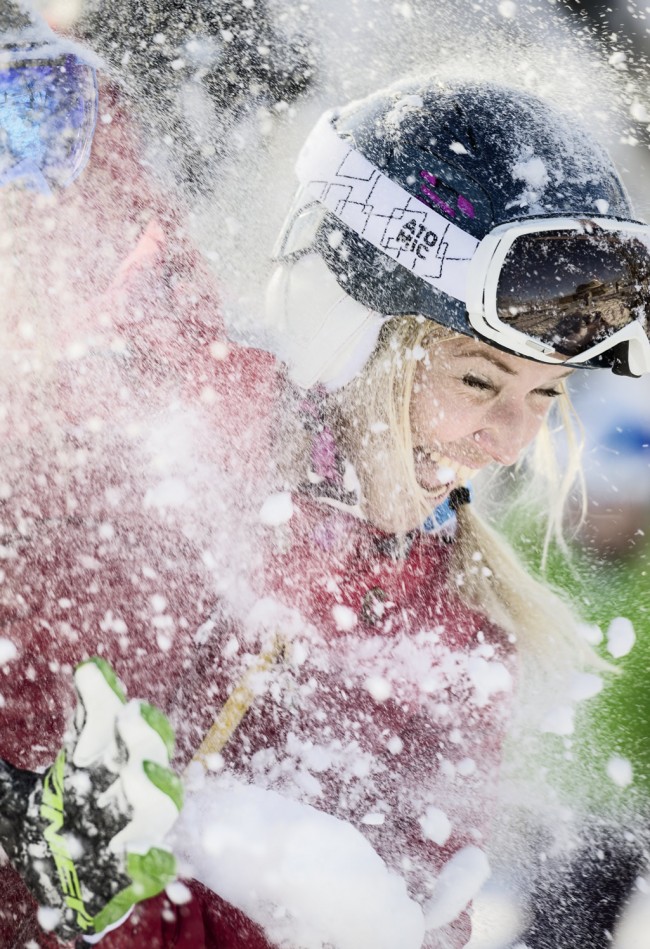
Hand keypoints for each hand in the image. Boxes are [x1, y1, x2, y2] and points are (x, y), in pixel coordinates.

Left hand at [0, 657, 182, 941]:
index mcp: (96, 762)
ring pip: (161, 802)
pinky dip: (151, 862)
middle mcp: (123, 789)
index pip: (101, 720)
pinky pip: (155, 868)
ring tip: (141, 773)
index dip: (99, 696)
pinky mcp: (135, 876)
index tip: (88, 672)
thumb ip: (0, 775)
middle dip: (143, 733)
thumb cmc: (45, 834)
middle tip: (131, 714)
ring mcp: (136, 831)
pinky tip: (136, 853)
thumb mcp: (13, 801)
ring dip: (156, 786)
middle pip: (146, 751)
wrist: (65, 892)